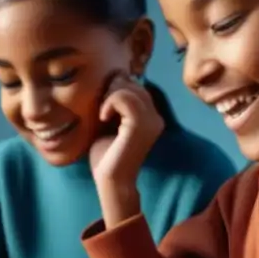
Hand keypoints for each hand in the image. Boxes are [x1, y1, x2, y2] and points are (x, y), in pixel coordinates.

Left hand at [89, 75, 163, 189]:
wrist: (110, 181)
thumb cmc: (106, 156)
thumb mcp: (110, 123)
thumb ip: (116, 103)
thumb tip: (115, 76)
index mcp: (151, 116)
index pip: (137, 86)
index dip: (117, 88)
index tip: (104, 106)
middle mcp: (156, 117)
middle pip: (135, 84)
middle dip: (113, 90)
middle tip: (102, 110)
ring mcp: (152, 121)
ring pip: (130, 88)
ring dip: (110, 96)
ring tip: (102, 115)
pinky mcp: (141, 125)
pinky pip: (125, 98)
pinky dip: (109, 103)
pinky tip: (103, 117)